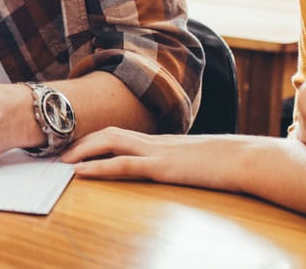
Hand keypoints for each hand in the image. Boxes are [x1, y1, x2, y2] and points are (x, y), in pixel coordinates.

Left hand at [61, 127, 244, 190]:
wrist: (246, 159)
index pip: (120, 133)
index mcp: (160, 141)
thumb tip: (170, 168)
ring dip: (83, 150)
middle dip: (82, 141)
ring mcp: (157, 151)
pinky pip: (123, 164)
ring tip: (62, 161)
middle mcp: (154, 141)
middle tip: (59, 151)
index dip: (95, 138)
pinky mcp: (162, 166)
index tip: (75, 145)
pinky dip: (98, 166)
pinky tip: (80, 173)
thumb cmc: (226, 162)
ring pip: (110, 142)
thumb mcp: (196, 161)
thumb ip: (179, 162)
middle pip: (108, 132)